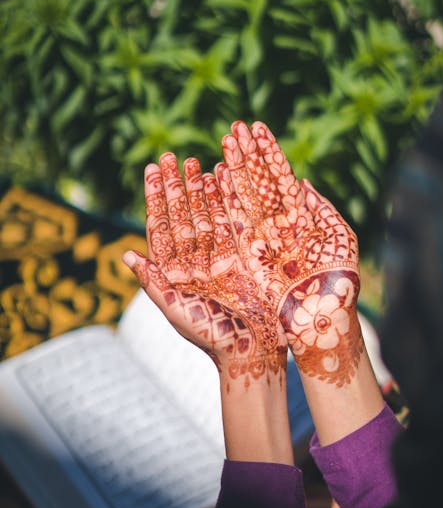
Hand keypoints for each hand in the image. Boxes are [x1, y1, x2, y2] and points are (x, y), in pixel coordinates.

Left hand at [123, 153, 287, 391]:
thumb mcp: (175, 310)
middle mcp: (194, 263)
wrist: (252, 351)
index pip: (161, 228)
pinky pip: (231, 225)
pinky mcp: (243, 259)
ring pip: (206, 216)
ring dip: (199, 189)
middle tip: (170, 156)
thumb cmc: (210, 337)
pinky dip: (226, 202)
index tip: (151, 170)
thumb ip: (153, 282)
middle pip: (182, 216)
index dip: (156, 198)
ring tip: (195, 162)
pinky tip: (222, 179)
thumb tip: (125, 255)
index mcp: (174, 274)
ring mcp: (219, 259)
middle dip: (176, 187)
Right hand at [217, 120, 362, 387]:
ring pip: (245, 196)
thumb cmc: (339, 282)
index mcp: (300, 218)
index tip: (255, 127)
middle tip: (234, 126)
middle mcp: (277, 224)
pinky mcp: (247, 254)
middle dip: (247, 154)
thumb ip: (321, 207)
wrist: (322, 320)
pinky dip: (227, 199)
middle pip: (259, 181)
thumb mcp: (339, 237)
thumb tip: (302, 181)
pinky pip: (234, 222)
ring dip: (236, 168)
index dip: (268, 153)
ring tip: (225, 141)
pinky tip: (218, 175)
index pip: (280, 177)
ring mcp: (261, 237)